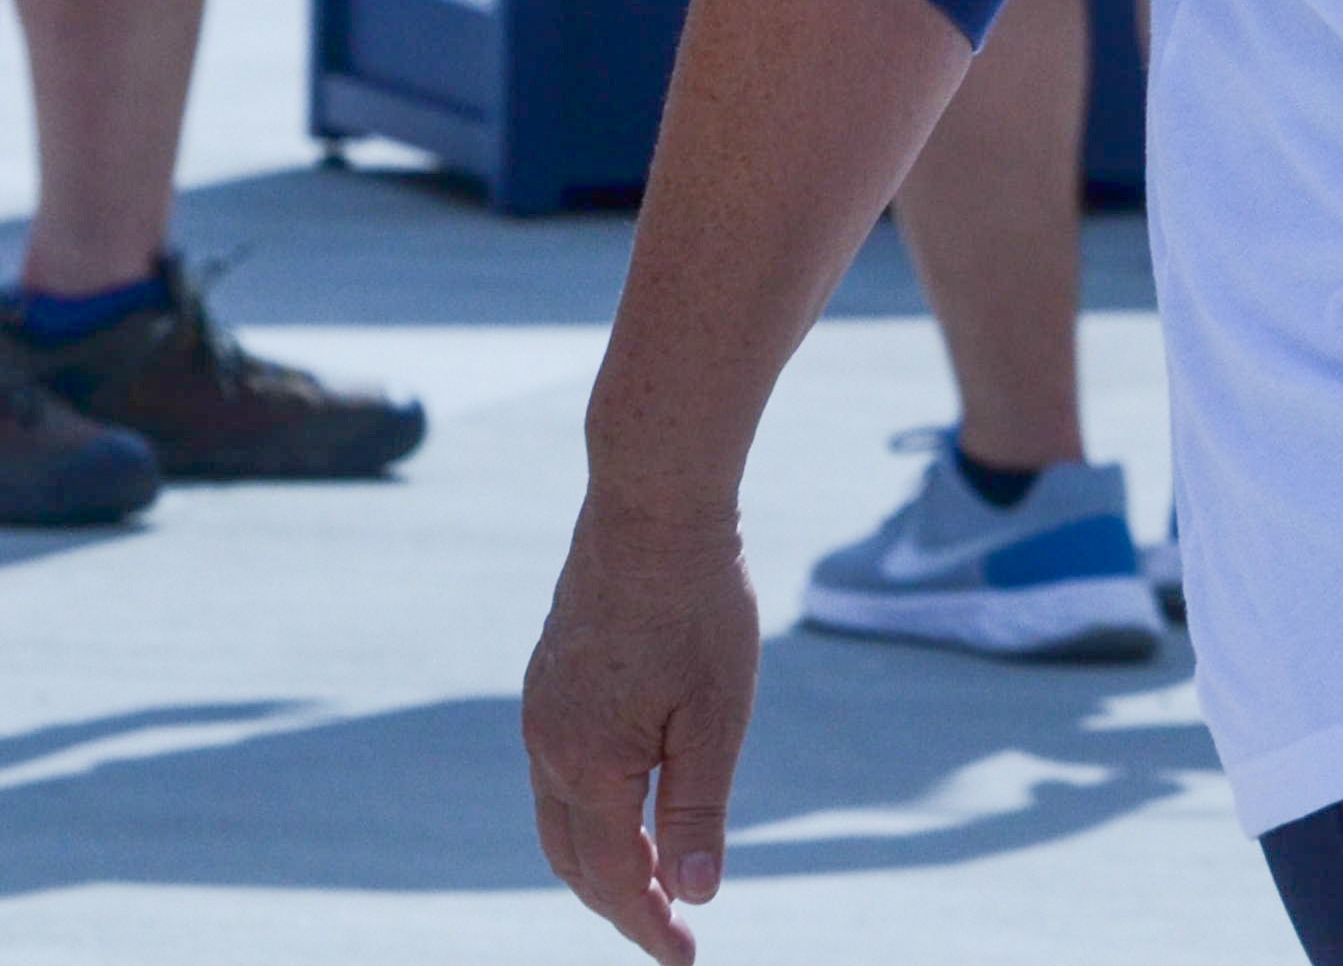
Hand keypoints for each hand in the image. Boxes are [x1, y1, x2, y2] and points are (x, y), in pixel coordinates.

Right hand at [524, 497, 760, 958]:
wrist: (651, 508)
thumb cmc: (699, 607)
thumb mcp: (718, 715)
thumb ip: (701, 809)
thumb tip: (697, 894)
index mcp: (589, 767)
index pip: (616, 877)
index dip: (648, 924)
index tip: (684, 958)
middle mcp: (547, 747)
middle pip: (574, 858)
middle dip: (619, 902)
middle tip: (668, 931)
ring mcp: (539, 713)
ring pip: (558, 817)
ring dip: (601, 858)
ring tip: (653, 881)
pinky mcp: (547, 682)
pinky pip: (556, 772)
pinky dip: (588, 809)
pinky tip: (627, 804)